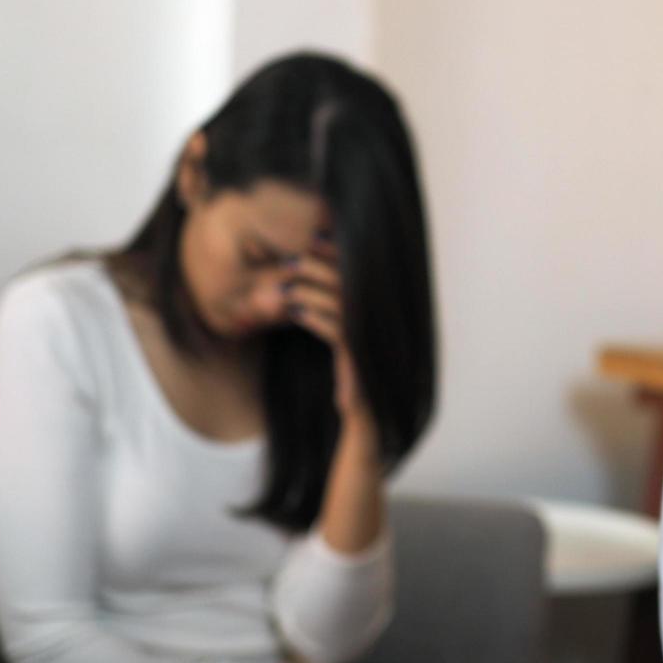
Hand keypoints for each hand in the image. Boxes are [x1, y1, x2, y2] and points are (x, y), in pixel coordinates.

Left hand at [281, 237, 369, 426]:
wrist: (364, 424)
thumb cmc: (348, 384)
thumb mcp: (338, 345)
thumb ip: (329, 316)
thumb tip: (302, 292)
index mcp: (374, 316)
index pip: (358, 274)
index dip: (337, 254)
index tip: (312, 238)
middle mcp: (377, 324)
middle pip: (350, 283)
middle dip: (319, 267)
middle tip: (291, 260)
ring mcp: (371, 342)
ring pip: (342, 304)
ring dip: (311, 292)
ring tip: (285, 288)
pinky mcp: (361, 361)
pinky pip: (338, 333)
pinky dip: (316, 319)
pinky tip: (296, 313)